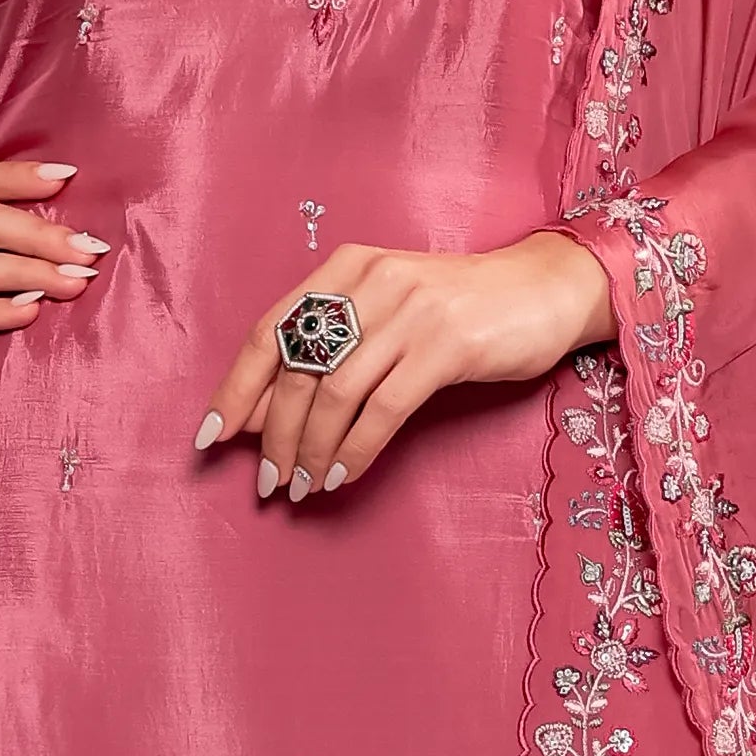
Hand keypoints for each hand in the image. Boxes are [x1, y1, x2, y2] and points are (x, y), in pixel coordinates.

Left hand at [196, 230, 614, 500]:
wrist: (543, 291)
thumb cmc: (459, 309)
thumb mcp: (388, 312)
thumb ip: (334, 348)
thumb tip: (268, 414)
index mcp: (345, 269)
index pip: (270, 331)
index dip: (236, 387)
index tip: (212, 435)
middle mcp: (371, 282)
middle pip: (299, 369)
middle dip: (273, 435)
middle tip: (266, 481)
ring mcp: (410, 312)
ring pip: (335, 394)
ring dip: (310, 450)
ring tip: (300, 486)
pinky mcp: (446, 346)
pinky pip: (383, 410)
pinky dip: (355, 451)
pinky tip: (342, 476)